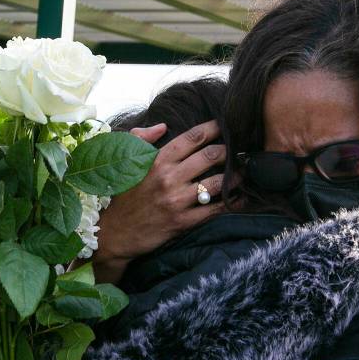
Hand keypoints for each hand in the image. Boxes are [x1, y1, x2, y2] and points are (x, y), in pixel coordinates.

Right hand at [91, 120, 226, 282]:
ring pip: (217, 183)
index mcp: (156, 160)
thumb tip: (163, 126)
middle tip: (239, 151)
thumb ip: (141, 139)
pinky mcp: (182, 221)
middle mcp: (168, 178)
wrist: (114, 234)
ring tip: (244, 172)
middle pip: (210, 156)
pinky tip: (240, 198)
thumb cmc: (122, 197)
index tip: (227, 125)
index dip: (214, 128)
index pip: (192, 138)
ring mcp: (176, 200)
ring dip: (236, 176)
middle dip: (229, 151)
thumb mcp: (125, 163)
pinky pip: (214, 210)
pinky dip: (232, 203)